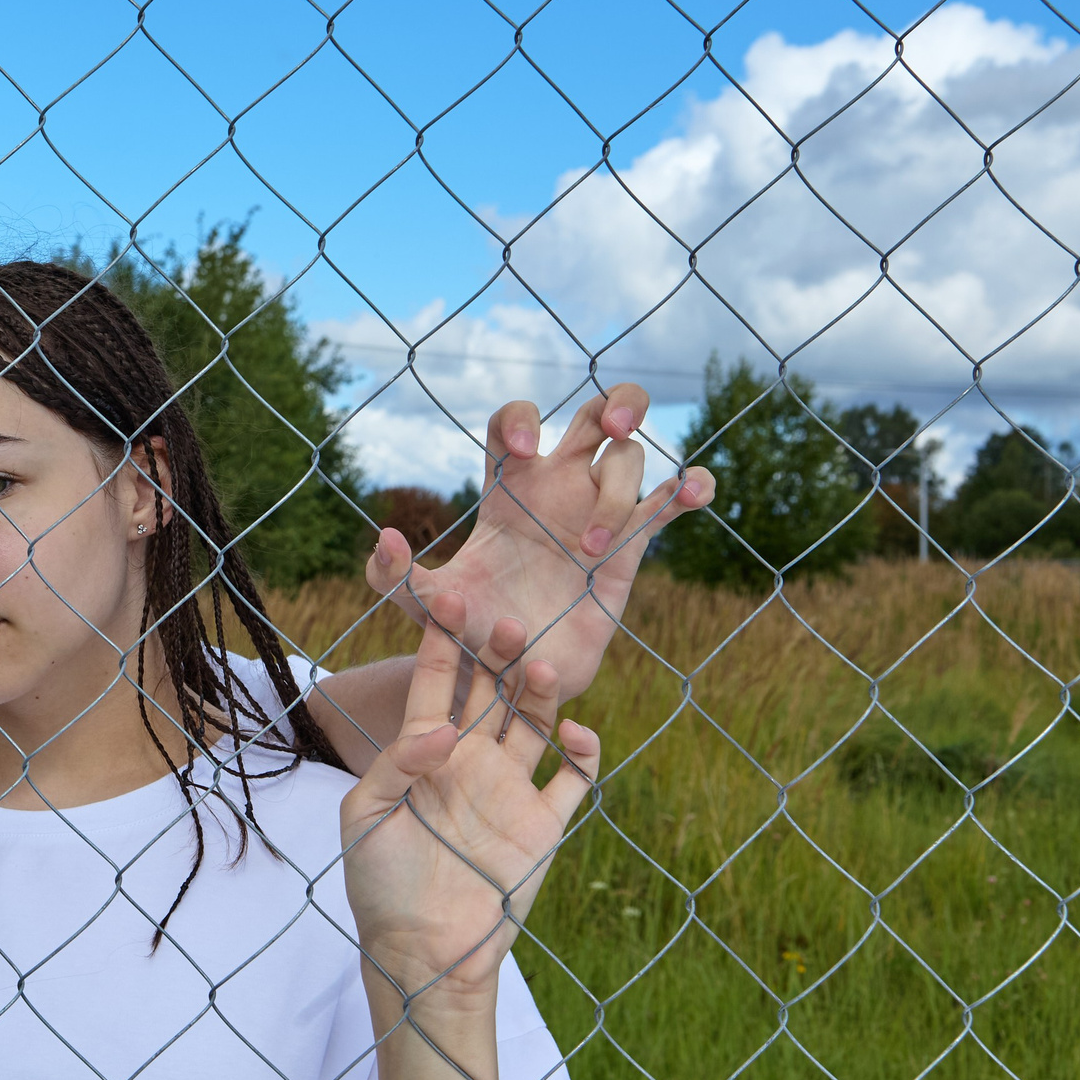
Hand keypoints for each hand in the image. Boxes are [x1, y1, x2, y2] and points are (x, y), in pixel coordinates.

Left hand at [340, 592, 598, 1012]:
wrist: (422, 953)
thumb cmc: (380, 886)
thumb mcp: (366, 817)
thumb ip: (398, 765)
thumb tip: (444, 729)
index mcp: (422, 754)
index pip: (434, 685)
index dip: (440, 645)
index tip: (446, 600)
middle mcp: (470, 762)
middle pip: (490, 693)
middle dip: (497, 655)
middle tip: (507, 620)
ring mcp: (509, 790)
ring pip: (533, 723)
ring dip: (539, 692)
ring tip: (541, 666)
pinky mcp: (544, 824)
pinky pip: (576, 779)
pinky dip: (585, 751)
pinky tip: (574, 732)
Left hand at [366, 384, 713, 701]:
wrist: (515, 675)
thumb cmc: (468, 630)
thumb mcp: (422, 605)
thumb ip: (392, 576)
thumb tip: (386, 537)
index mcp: (509, 486)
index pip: (515, 420)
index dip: (522, 417)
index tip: (525, 449)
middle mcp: (558, 487)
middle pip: (595, 412)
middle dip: (614, 405)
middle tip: (611, 429)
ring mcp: (599, 510)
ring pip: (632, 459)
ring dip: (619, 494)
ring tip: (591, 552)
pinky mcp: (635, 544)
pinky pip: (672, 499)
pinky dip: (692, 485)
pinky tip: (690, 493)